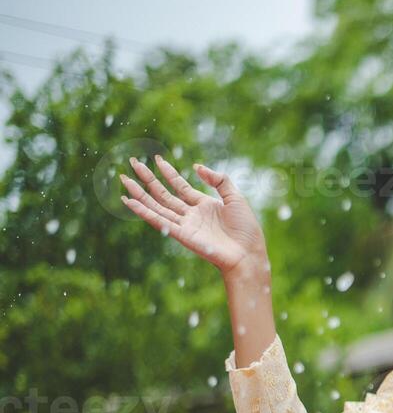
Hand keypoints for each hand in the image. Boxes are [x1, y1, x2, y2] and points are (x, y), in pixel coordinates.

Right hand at [119, 154, 265, 276]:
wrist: (248, 254)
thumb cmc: (246, 229)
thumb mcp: (235, 198)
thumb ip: (219, 180)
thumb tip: (197, 166)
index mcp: (204, 205)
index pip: (180, 186)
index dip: (169, 173)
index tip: (157, 159)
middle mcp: (191, 215)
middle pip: (163, 194)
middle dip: (148, 179)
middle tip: (132, 163)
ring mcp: (185, 225)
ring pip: (156, 206)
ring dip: (139, 194)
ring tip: (124, 179)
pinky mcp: (182, 235)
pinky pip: (159, 221)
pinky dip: (144, 212)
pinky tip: (130, 202)